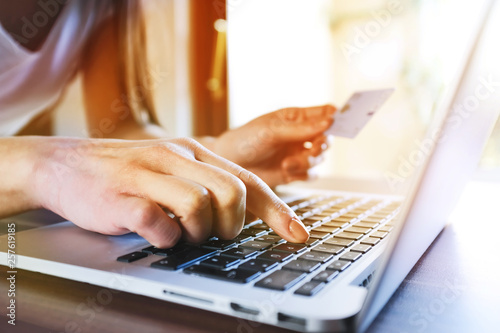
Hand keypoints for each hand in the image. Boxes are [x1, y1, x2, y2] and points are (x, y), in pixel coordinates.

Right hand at [31, 137, 308, 246]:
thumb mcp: (171, 169)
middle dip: (234, 223)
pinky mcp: (119, 196)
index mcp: (193, 151)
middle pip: (232, 191)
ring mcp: (146, 174)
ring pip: (199, 205)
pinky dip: (164, 237)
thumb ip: (205, 185)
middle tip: (217, 234)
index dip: (277, 211)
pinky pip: (157, 221)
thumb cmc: (127, 172)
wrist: (62, 164)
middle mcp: (174, 157)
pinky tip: (155, 234)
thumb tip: (243, 219)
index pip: (248, 180)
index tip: (297, 235)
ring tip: (182, 234)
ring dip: (199, 232)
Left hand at [211, 105, 335, 186]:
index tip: (335, 123)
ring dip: (308, 161)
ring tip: (288, 164)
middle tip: (314, 149)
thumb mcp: (271, 130)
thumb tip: (329, 122)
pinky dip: (303, 174)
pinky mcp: (293, 173)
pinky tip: (287, 171)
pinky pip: (311, 174)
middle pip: (327, 138)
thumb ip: (300, 129)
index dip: (335, 117)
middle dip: (323, 144)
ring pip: (319, 158)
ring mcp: (298, 154)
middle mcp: (301, 136)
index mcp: (297, 118)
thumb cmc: (246, 139)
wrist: (229, 164)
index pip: (325, 113)